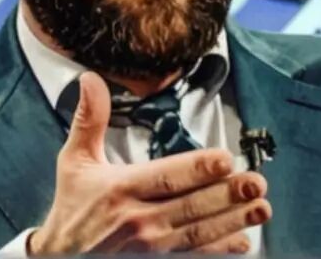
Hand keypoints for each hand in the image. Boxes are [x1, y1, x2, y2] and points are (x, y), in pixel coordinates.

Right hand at [28, 72, 270, 254]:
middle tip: (256, 183)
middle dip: (226, 195)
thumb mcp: (74, 160)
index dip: (197, 169)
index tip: (225, 159)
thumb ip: (89, 119)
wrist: (60, 258)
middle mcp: (137, 220)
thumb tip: (90, 79)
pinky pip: (192, 257)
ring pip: (197, 233)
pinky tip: (243, 241)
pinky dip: (219, 251)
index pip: (165, 177)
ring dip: (232, 221)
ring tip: (260, 208)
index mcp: (120, 189)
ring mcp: (149, 247)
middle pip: (189, 206)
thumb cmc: (72, 206)